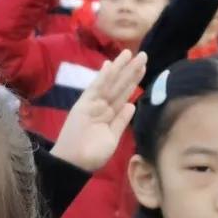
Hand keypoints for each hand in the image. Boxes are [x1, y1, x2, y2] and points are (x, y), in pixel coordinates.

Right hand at [51, 50, 146, 172]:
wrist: (75, 163)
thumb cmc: (92, 155)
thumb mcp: (112, 137)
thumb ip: (121, 121)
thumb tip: (131, 105)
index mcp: (108, 115)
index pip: (123, 95)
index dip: (133, 82)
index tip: (143, 69)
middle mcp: (101, 106)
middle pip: (119, 86)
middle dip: (130, 71)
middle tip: (143, 55)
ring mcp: (92, 104)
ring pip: (110, 84)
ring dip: (120, 69)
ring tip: (130, 54)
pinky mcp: (84, 104)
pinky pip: (96, 88)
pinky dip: (103, 76)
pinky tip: (111, 64)